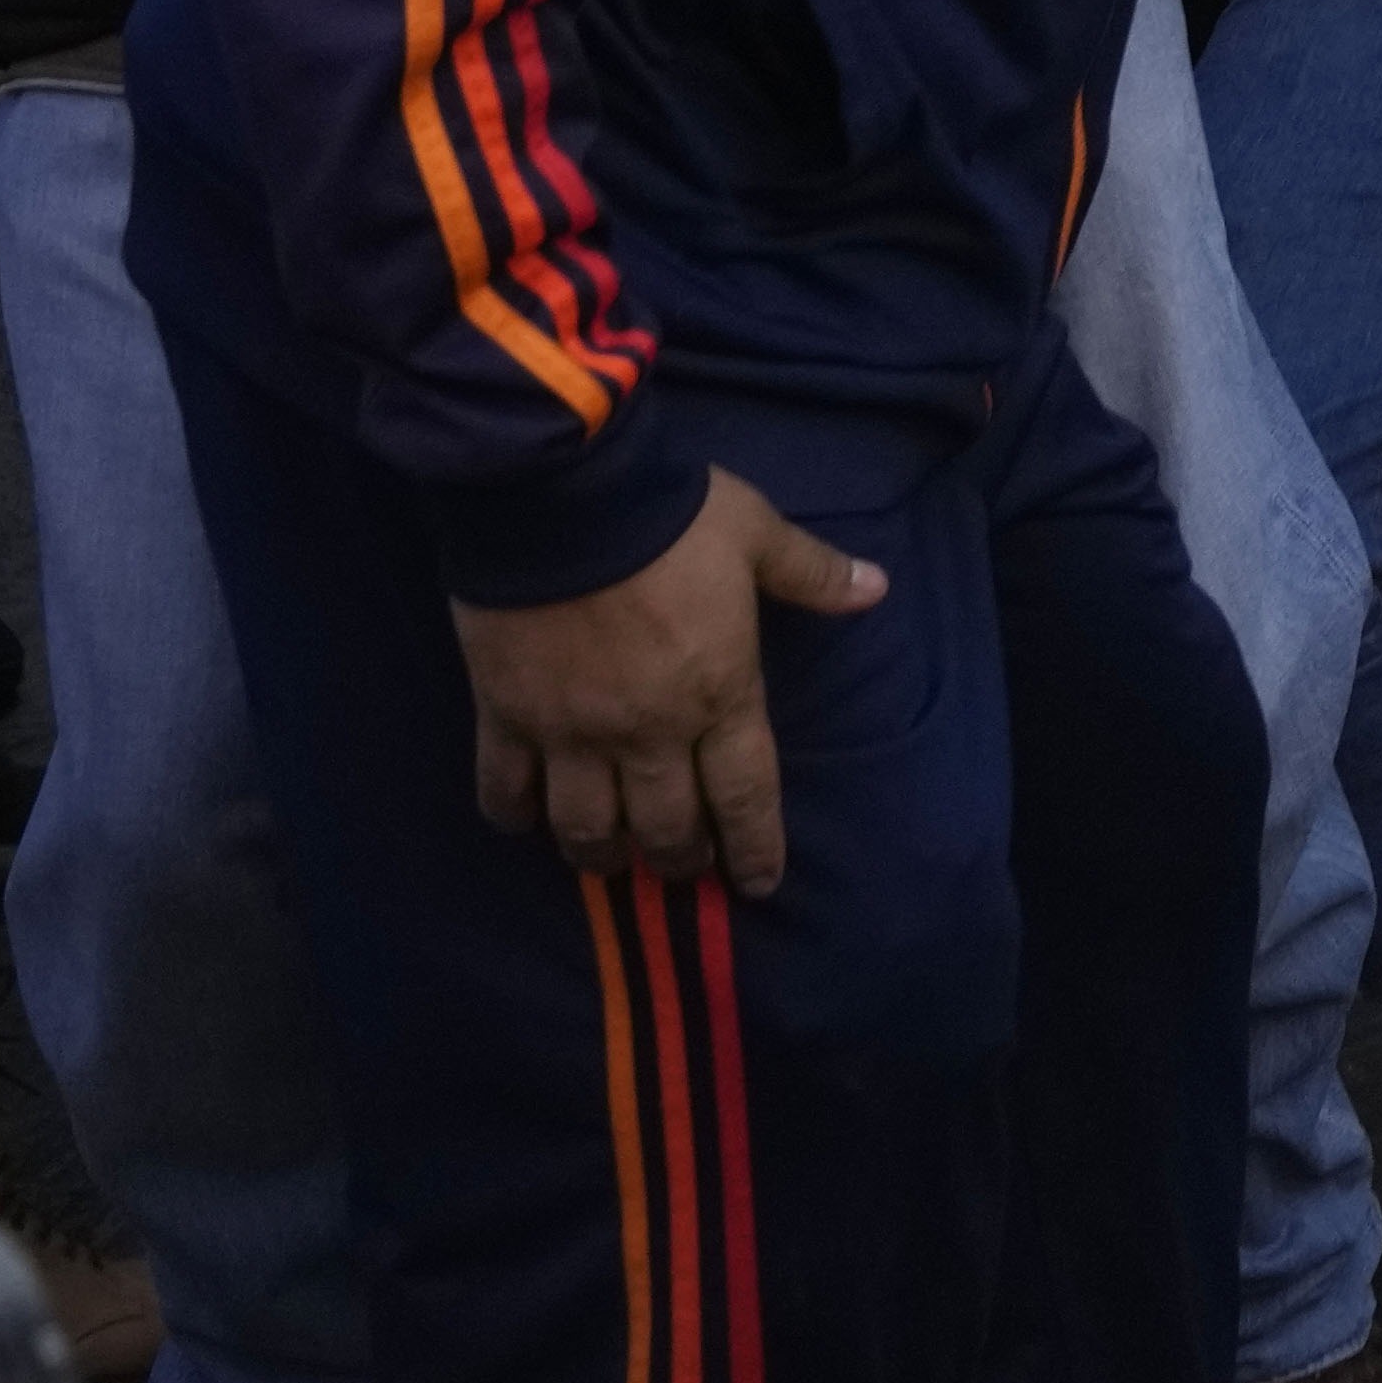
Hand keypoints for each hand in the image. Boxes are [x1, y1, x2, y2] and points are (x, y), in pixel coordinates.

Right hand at [454, 465, 890, 893]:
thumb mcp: (758, 535)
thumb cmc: (670, 516)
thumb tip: (876, 587)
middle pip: (665, 827)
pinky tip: (524, 824)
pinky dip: (512, 815)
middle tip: (683, 869)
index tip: (757, 885)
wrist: (562, 496)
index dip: (755, 849)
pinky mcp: (505, 715)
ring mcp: (571, 731)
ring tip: (610, 862)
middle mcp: (647, 730)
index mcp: (719, 693)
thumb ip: (813, 573)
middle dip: (679, 861)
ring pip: (585, 827)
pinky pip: (505, 787)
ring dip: (601, 855)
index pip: (746, 795)